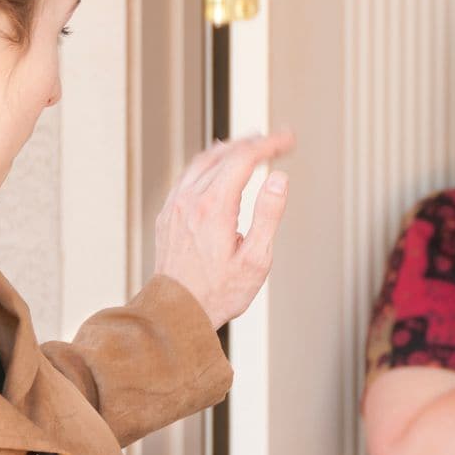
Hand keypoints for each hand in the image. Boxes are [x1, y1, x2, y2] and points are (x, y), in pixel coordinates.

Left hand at [154, 130, 294, 326]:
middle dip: (255, 142)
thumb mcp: (255, 260)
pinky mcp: (167, 214)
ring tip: (252, 144)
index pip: (244, 159)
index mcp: (213, 207)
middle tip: (279, 140)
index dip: (269, 144)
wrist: (176, 314)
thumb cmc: (219, 293)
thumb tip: (279, 179)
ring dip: (230, 147)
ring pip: (203, 161)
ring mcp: (175, 205)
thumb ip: (268, 215)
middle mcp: (190, 200)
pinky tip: (219, 165)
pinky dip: (209, 162)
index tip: (288, 140)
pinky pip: (188, 175)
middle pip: (224, 154)